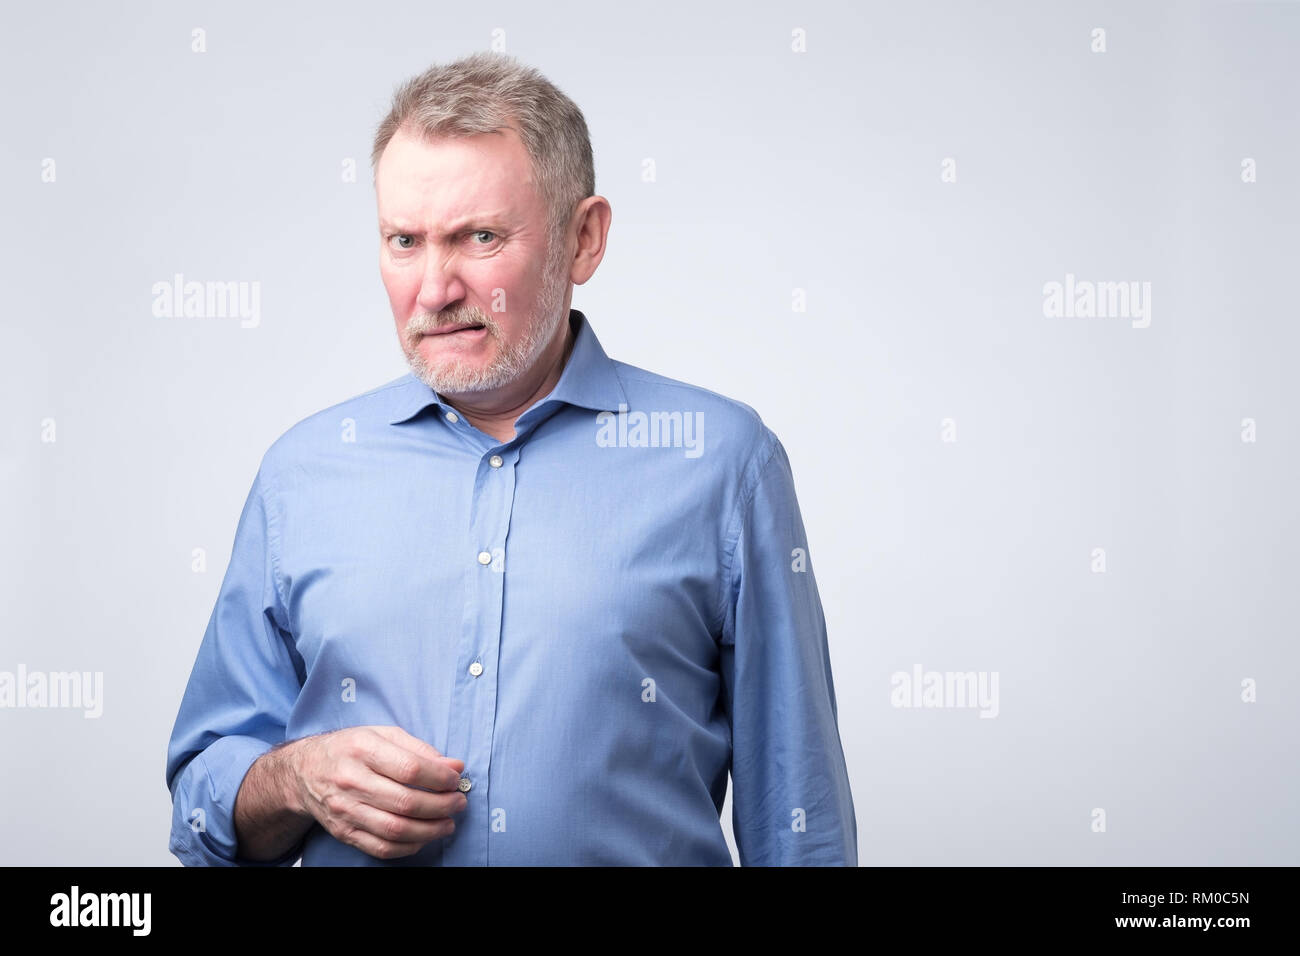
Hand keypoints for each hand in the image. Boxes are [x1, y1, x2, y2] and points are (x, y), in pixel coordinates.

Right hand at [287, 725, 466, 859]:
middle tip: (458, 803)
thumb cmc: (349, 749)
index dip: (440, 777)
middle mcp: (351, 781)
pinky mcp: (343, 832)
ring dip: (430, 830)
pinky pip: (381, 848)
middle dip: (441, 805)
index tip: (455, 779)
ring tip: (448, 823)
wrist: (304, 771)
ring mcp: (345, 810)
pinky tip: (424, 837)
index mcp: (362, 749)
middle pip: (405, 802)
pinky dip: (408, 846)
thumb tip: (454, 766)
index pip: (410, 768)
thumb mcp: (382, 734)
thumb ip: (419, 749)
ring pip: (395, 829)